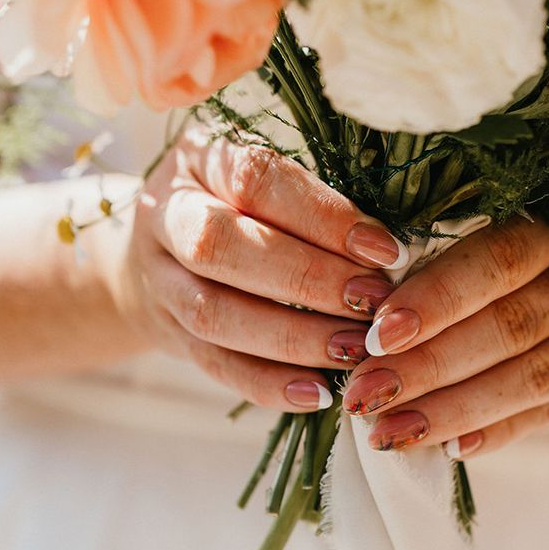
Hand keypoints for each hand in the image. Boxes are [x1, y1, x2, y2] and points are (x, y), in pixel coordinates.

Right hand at [115, 127, 407, 411]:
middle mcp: (168, 213)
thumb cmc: (241, 197)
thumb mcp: (268, 173)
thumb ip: (316, 193)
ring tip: (355, 349)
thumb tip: (390, 240)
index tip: (384, 248)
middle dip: (306, 277)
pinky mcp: (167, 332)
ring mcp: (159, 277)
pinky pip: (213, 364)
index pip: (256, 180)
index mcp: (200, 157)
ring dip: (292, 337)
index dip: (322, 215)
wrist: (158, 243)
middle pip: (221, 246)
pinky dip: (267, 383)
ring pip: (214, 313)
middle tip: (373, 300)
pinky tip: (318, 393)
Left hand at [339, 215, 548, 456]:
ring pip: (535, 375)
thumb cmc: (544, 224)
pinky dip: (504, 429)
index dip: (439, 298)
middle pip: (513, 325)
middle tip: (365, 394)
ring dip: (457, 409)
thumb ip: (457, 235)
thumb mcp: (517, 205)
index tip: (378, 332)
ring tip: (390, 431)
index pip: (500, 259)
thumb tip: (370, 290)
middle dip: (431, 366)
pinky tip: (452, 447)